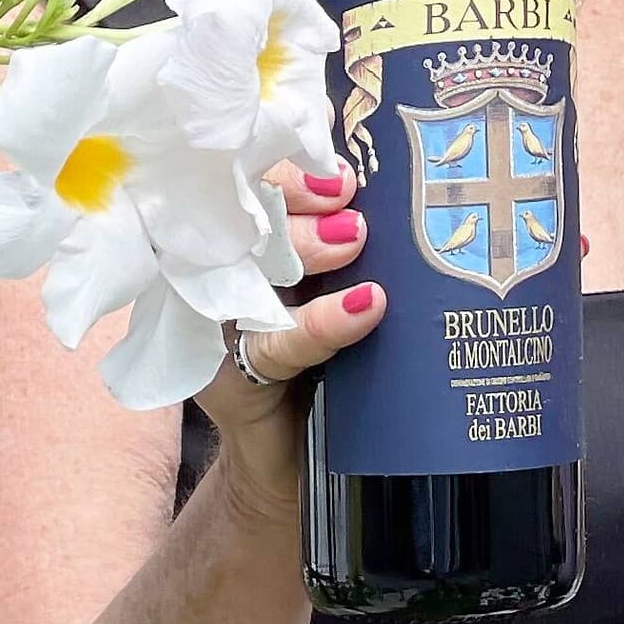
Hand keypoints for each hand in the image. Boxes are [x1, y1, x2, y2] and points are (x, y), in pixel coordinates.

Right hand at [196, 166, 383, 515]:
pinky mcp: (231, 382)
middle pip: (236, 212)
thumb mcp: (340, 287)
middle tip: (345, 194)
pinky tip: (365, 307)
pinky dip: (321, 323)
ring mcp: (217, 328)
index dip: (284, 159)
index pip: (246, 179)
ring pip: (246, 269)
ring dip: (302, 245)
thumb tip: (407, 179)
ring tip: (353, 237)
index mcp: (242, 243)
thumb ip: (350, 238)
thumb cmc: (329, 361)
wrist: (301, 465)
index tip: (337, 157)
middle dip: (291, 192)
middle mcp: (217, 276)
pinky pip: (272, 345)